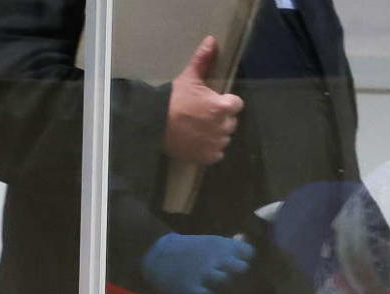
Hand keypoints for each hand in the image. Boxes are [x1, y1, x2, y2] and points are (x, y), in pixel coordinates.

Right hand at [140, 233, 254, 293]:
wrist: (156, 254)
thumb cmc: (188, 251)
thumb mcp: (211, 243)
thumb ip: (230, 251)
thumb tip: (252, 259)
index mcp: (221, 245)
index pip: (249, 253)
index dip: (250, 263)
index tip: (248, 271)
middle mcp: (215, 257)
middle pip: (242, 268)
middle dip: (244, 278)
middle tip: (242, 289)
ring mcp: (203, 273)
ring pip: (228, 284)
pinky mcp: (192, 289)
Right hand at [164, 36, 245, 165]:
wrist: (153, 124)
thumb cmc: (172, 100)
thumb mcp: (188, 78)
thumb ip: (203, 60)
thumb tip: (212, 40)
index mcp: (223, 106)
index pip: (236, 104)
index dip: (225, 102)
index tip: (212, 103)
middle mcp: (223, 126)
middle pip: (230, 122)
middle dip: (220, 119)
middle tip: (201, 116)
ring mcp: (215, 143)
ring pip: (223, 138)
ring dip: (215, 135)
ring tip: (198, 130)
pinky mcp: (206, 157)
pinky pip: (216, 154)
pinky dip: (209, 150)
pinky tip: (197, 143)